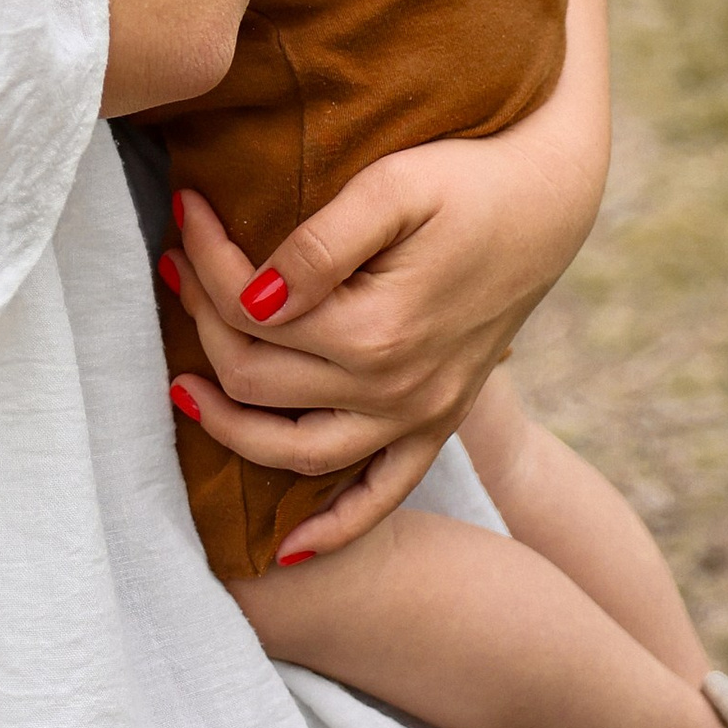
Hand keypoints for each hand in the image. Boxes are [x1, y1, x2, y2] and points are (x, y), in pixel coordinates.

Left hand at [162, 107, 600, 556]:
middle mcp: (396, 388)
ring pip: (298, 452)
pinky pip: (383, 494)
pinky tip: (287, 551)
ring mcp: (420, 414)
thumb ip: (318, 246)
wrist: (551, 196)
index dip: (205, 259)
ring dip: (230, 428)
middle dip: (202, 320)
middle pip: (258, 379)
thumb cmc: (468, 176)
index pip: (250, 313)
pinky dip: (334, 528)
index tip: (183, 208)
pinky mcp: (439, 421)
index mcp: (376, 329)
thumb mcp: (393, 186)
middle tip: (175, 264)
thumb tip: (252, 300)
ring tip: (182, 386)